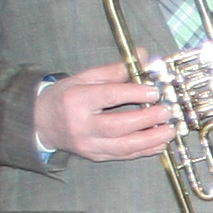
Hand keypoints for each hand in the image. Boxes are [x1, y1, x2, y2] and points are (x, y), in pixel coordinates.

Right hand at [38, 61, 178, 161]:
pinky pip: (123, 155)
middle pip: (117, 125)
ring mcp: (88, 144)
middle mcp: (81, 125)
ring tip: (170, 130)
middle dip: (147, 120)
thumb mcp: (84, 77)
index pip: (108, 96)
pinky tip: (159, 143)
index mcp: (76, 100)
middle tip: (167, 111)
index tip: (155, 91)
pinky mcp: (95, 156)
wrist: (42, 123)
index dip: (134, 94)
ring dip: (151, 140)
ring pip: (123, 146)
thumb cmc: (65, 97)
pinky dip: (144, 150)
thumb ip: (114, 70)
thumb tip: (143, 56)